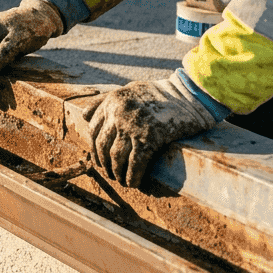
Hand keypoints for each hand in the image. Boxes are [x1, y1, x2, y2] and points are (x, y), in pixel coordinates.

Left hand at [82, 76, 217, 186]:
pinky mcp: (149, 139)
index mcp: (112, 101)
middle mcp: (118, 114)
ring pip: (116, 158)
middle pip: (101, 146)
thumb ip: (105, 100)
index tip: (99, 157)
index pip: (93, 129)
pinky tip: (133, 183)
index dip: (94, 147)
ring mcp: (132, 127)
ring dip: (116, 172)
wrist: (188, 95)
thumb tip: (85, 116)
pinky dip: (132, 177)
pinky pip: (135, 164)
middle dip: (104, 163)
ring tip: (120, 179)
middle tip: (109, 173)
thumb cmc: (159, 93)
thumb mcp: (128, 89)